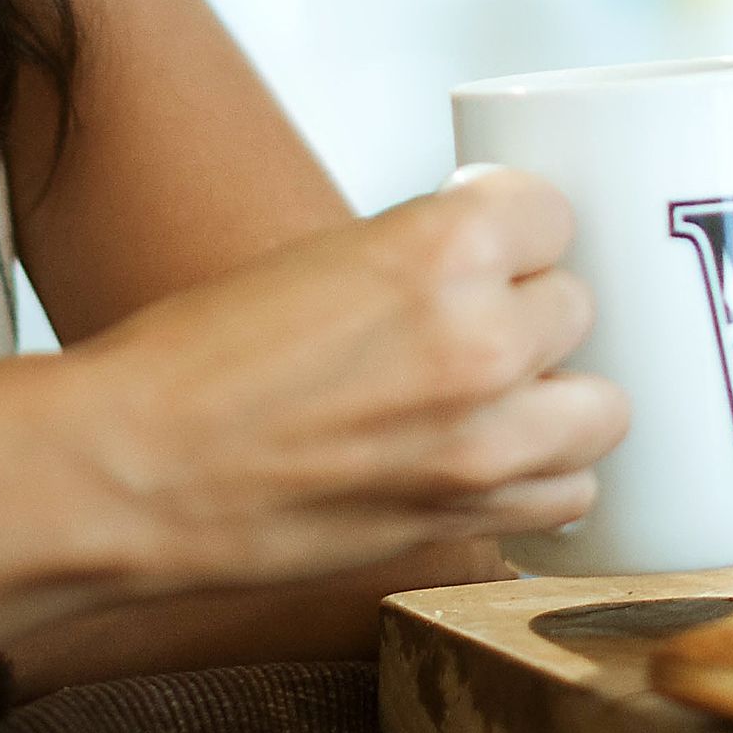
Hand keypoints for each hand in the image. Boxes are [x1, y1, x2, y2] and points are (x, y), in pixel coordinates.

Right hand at [59, 165, 627, 594]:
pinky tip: (495, 459)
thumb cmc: (196, 359)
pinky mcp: (463, 519)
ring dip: (558, 396)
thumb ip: (425, 258)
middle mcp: (480, 342)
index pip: (554, 213)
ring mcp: (481, 443)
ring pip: (603, 407)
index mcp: (440, 250)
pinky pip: (569, 494)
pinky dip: (544, 478)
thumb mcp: (325, 258)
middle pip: (579, 306)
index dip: (517, 228)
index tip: (492, 243)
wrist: (129, 470)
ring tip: (499, 394)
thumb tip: (495, 265)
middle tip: (476, 321)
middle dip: (531, 310)